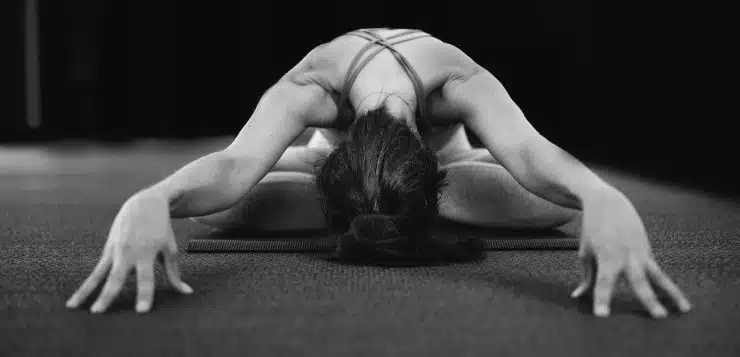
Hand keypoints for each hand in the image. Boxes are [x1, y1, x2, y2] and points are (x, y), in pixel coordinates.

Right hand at [66, 190, 192, 313]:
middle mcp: (129, 252)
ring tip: (74, 307)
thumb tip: (187, 292)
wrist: (145, 202)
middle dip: (108, 295)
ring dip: (86, 291)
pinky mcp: (108, 249)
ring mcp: (116, 250)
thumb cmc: (162, 228)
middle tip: (99, 312)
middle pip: (117, 277)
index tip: (141, 311)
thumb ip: (174, 272)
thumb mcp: (170, 248)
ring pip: (99, 274)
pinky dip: (87, 284)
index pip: (146, 278)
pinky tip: (77, 298)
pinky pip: (96, 270)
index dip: (144, 294)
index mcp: (147, 252)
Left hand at [571, 190, 691, 317]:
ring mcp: (640, 254)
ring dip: (672, 293)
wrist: (608, 202)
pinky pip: (658, 272)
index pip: (603, 282)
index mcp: (606, 257)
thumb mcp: (585, 252)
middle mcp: (626, 256)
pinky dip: (667, 286)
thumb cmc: (592, 229)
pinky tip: (678, 301)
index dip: (602, 298)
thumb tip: (578, 296)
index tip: (602, 315)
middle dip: (649, 300)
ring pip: (659, 276)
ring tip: (684, 310)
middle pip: (638, 281)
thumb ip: (586, 276)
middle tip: (659, 316)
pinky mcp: (648, 252)